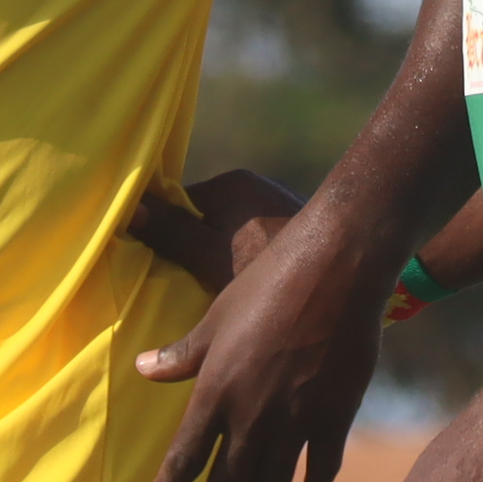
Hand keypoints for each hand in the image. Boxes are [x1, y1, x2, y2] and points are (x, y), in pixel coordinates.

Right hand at [123, 168, 301, 296]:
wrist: (352, 279)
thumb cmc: (277, 272)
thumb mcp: (214, 259)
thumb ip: (173, 235)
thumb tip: (130, 209)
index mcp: (233, 187)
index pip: (179, 204)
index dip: (160, 234)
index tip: (144, 265)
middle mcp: (259, 190)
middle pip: (206, 220)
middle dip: (190, 249)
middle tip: (172, 284)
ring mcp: (281, 211)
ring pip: (233, 236)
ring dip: (219, 261)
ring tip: (207, 293)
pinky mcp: (298, 235)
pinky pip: (257, 246)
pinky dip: (246, 267)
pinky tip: (244, 295)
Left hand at [136, 188, 395, 481]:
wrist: (335, 268)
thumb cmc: (268, 283)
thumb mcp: (215, 318)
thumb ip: (182, 354)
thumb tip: (143, 368)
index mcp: (214, 390)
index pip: (184, 456)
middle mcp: (251, 415)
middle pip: (226, 479)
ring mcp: (295, 419)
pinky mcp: (334, 416)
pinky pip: (319, 470)